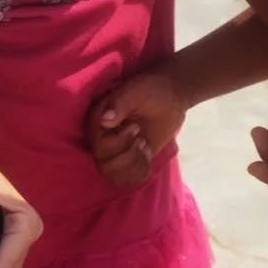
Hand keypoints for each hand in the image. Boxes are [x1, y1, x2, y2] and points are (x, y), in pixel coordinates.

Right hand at [85, 68, 187, 188]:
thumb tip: (104, 121)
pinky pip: (124, 179)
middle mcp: (101, 136)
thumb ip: (121, 103)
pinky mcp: (128, 158)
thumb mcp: (138, 91)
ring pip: (111, 173)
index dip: (116, 142)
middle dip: (126, 154)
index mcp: (98, 118)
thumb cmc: (153, 89)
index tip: (135, 127)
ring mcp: (113, 149)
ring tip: (144, 146)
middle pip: (102, 162)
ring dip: (133, 164)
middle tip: (142, 138)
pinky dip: (139, 172)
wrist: (171, 96)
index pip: (96, 143)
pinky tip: (147, 155)